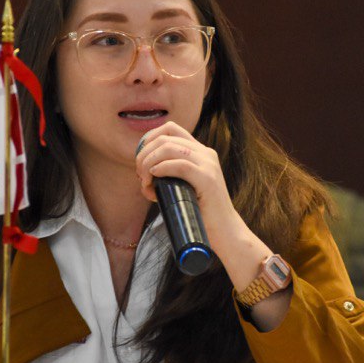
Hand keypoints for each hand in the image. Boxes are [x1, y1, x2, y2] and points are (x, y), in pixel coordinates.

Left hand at [135, 122, 290, 327]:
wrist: (225, 233)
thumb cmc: (200, 215)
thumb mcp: (182, 187)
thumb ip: (169, 176)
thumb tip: (143, 174)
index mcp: (200, 152)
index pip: (170, 129)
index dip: (148, 139)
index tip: (139, 160)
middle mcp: (205, 153)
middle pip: (165, 136)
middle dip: (145, 153)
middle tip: (140, 176)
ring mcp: (208, 165)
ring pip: (169, 147)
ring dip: (149, 162)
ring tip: (145, 182)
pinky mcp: (208, 179)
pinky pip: (179, 164)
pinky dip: (161, 168)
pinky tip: (153, 178)